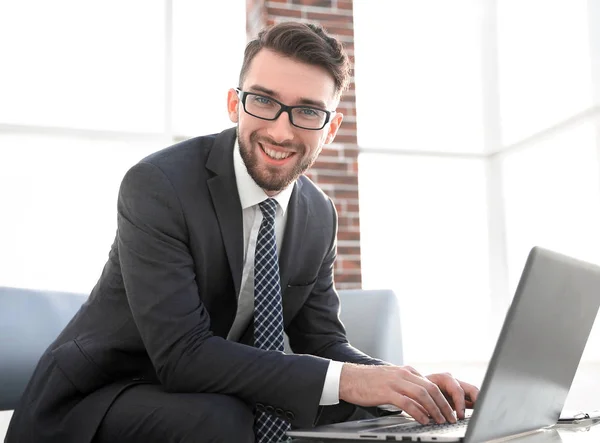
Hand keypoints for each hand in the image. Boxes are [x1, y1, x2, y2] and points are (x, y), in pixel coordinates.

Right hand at [339, 363, 471, 424]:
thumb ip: (406, 384)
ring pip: (422, 395)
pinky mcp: (386, 392)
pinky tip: (423, 420)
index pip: (431, 383)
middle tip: (450, 417)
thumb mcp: (392, 378)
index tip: (449, 410)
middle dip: (443, 405)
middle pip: (431, 388)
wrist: (348, 378)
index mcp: (406, 371)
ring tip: (440, 420)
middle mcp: (403, 374)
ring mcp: (395, 382)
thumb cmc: (368, 381)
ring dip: (434, 409)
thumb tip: (421, 398)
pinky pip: (407, 402)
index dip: (443, 398)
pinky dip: (418, 412)